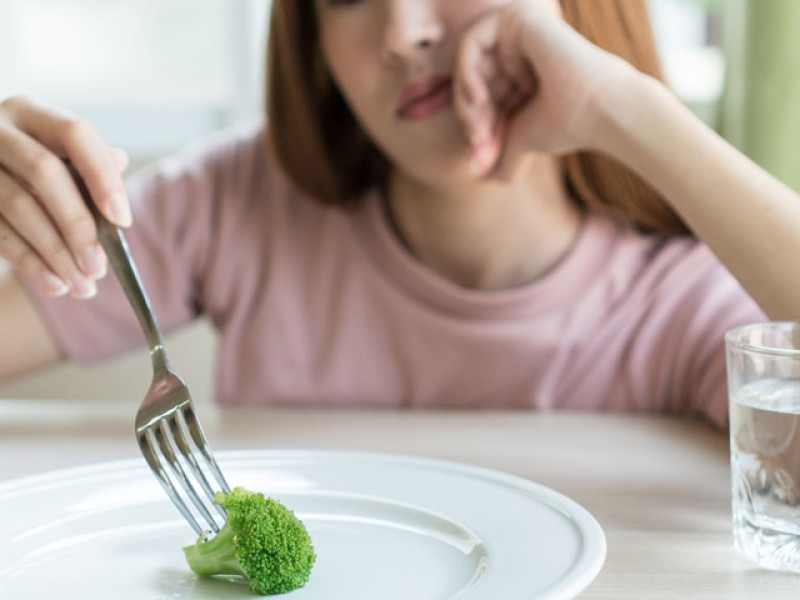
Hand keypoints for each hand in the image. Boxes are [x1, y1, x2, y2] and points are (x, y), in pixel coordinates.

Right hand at [0, 96, 130, 297]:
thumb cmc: (35, 172)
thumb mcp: (62, 159)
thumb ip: (92, 166)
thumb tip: (117, 164)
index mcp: (32, 114)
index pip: (75, 134)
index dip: (102, 177)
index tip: (122, 220)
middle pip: (45, 172)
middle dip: (77, 225)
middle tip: (98, 266)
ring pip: (18, 206)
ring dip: (55, 253)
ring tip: (82, 285)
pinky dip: (29, 263)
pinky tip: (55, 285)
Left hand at [453, 0, 638, 178]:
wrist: (598, 110)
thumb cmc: (566, 126)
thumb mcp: (521, 141)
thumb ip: (501, 156)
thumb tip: (480, 174)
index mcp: (522, 67)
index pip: (481, 91)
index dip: (475, 123)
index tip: (482, 152)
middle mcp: (519, 44)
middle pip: (472, 77)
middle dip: (470, 115)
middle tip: (479, 141)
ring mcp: (517, 28)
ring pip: (467, 62)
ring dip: (465, 100)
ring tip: (478, 126)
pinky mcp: (516, 17)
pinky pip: (470, 42)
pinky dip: (465, 74)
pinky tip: (476, 100)